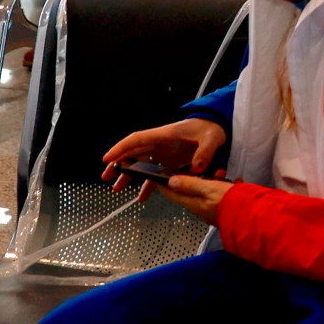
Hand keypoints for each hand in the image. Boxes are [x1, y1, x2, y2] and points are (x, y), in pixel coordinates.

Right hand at [103, 118, 227, 198]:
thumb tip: (197, 167)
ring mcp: (164, 154)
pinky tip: (143, 197)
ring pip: (141, 165)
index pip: (137, 140)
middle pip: (133, 153)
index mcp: (164, 135)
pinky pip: (155, 174)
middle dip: (118, 164)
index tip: (108, 158)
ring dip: (129, 177)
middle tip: (106, 176)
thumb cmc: (210, 128)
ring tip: (117, 189)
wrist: (216, 127)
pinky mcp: (170, 162)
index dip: (121, 148)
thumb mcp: (211, 138)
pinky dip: (149, 185)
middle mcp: (160, 144)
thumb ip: (205, 152)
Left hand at [161, 174, 232, 224]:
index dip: (163, 182)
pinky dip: (225, 187)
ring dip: (211, 180)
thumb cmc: (231, 202)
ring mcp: (212, 210)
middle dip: (192, 178)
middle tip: (200, 168)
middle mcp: (200, 208)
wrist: (254, 217)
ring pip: (205, 192)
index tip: (160, 172)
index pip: (171, 193)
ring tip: (223, 173)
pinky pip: (219, 196)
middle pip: (188, 191)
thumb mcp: (209, 188)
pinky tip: (235, 182)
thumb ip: (191, 184)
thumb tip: (171, 181)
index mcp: (193, 203)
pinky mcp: (224, 209)